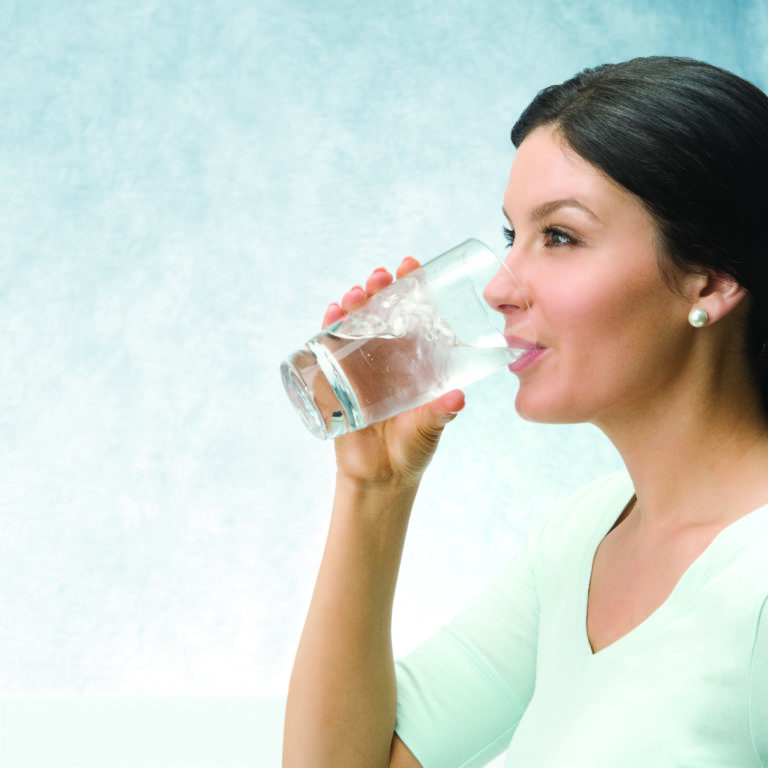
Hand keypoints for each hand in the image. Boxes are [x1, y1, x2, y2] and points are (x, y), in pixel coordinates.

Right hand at [323, 258, 464, 488]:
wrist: (381, 477)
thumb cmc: (412, 448)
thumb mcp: (430, 428)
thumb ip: (441, 414)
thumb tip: (457, 398)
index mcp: (413, 357)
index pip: (413, 312)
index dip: (411, 286)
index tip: (410, 265)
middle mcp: (386, 355)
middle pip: (380, 311)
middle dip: (378, 289)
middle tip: (380, 278)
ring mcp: (359, 366)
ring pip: (353, 324)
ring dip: (352, 304)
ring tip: (355, 295)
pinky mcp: (336, 381)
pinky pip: (328, 349)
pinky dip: (326, 329)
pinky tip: (330, 315)